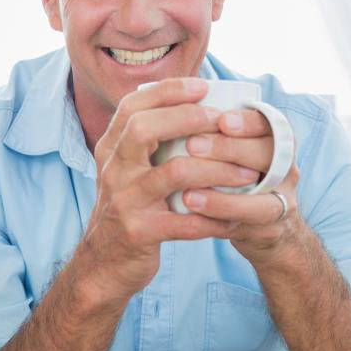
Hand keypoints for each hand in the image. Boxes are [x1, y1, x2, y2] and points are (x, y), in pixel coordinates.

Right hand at [79, 78, 264, 304]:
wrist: (104, 263)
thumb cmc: (128, 209)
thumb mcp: (125, 171)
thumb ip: (146, 142)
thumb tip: (191, 103)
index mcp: (111, 150)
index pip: (132, 106)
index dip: (168, 91)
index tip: (202, 86)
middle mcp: (113, 170)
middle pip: (144, 129)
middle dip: (189, 118)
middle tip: (224, 122)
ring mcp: (124, 201)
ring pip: (174, 173)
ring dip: (217, 169)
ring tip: (247, 173)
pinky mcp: (139, 232)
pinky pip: (185, 222)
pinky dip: (215, 220)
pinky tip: (235, 220)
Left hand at [181, 109, 301, 263]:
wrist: (260, 226)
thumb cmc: (232, 178)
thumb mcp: (227, 150)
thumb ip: (206, 128)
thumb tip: (161, 98)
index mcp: (273, 139)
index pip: (268, 122)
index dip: (247, 121)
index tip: (220, 118)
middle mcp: (284, 165)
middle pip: (267, 151)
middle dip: (229, 148)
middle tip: (192, 145)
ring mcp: (281, 196)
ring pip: (263, 188)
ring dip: (223, 186)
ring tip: (187, 188)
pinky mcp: (270, 225)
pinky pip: (250, 220)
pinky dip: (221, 211)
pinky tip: (193, 206)